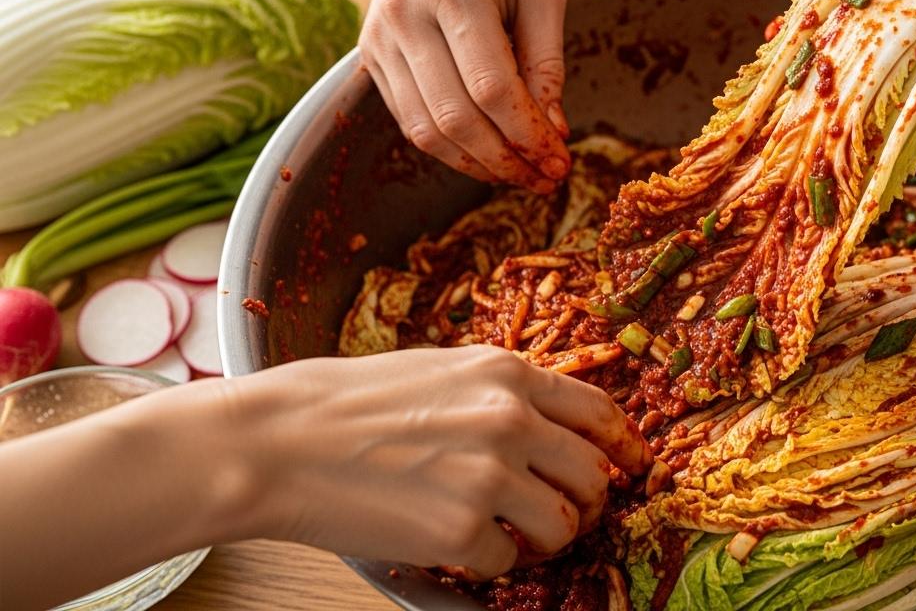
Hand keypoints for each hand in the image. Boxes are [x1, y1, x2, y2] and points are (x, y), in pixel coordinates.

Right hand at [236, 346, 651, 577]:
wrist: (272, 443)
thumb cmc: (337, 403)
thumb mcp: (436, 368)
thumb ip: (496, 392)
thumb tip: (544, 425)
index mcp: (506, 372)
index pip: (599, 412)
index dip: (622, 445)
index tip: (629, 467)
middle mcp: (510, 419)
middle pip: (592, 474)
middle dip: (584, 501)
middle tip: (560, 513)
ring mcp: (490, 476)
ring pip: (564, 525)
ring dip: (541, 537)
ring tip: (504, 532)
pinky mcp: (461, 530)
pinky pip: (508, 561)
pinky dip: (488, 561)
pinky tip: (452, 542)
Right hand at [356, 0, 569, 191]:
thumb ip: (546, 60)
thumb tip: (551, 131)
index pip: (492, 89)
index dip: (527, 136)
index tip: (559, 162)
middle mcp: (405, 13)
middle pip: (455, 118)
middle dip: (506, 160)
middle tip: (545, 178)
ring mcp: (379, 35)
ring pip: (426, 129)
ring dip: (477, 164)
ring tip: (521, 173)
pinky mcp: (370, 53)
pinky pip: (409, 118)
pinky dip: (449, 147)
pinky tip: (487, 152)